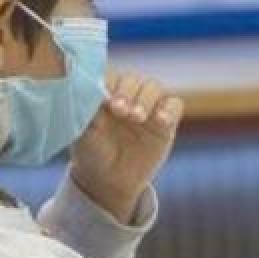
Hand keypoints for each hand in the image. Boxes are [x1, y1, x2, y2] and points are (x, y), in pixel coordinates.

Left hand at [70, 70, 183, 222]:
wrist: (110, 181)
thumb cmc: (92, 153)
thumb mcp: (84, 134)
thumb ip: (86, 111)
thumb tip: (83, 89)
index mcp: (105, 93)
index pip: (110, 76)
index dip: (109, 84)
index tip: (104, 100)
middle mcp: (127, 95)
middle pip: (132, 80)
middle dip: (126, 92)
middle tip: (119, 110)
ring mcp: (148, 106)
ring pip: (153, 88)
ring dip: (145, 99)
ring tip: (137, 117)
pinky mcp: (166, 121)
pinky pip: (174, 105)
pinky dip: (169, 109)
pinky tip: (161, 120)